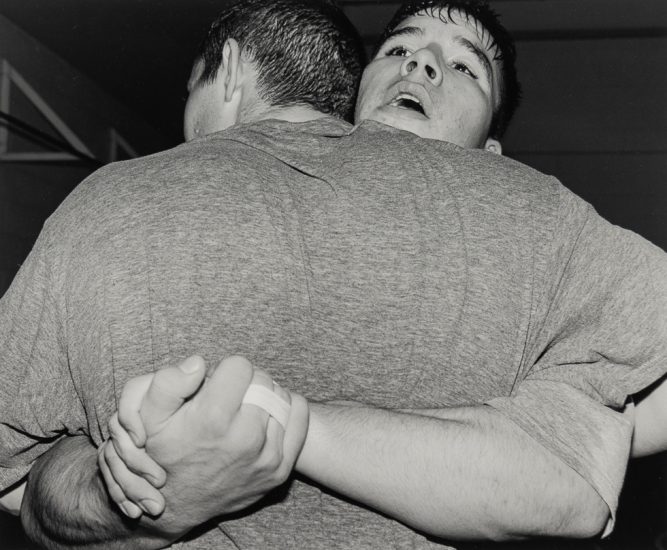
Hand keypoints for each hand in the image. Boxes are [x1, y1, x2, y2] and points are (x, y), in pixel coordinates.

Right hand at [98, 355, 308, 529]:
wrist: (179, 504)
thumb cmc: (164, 452)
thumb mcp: (147, 416)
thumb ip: (168, 382)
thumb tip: (199, 363)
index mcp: (214, 420)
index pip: (240, 365)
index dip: (224, 371)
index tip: (213, 387)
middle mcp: (245, 439)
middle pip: (262, 379)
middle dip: (244, 383)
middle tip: (226, 400)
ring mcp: (266, 457)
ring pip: (280, 396)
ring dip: (263, 397)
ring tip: (241, 411)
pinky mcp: (280, 470)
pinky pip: (299, 416)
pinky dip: (285, 410)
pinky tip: (264, 417)